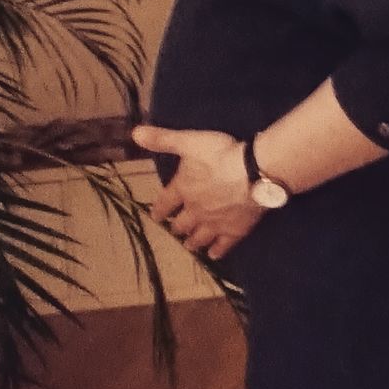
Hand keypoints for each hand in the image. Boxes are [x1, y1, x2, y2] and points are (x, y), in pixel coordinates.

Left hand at [132, 124, 265, 260]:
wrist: (254, 173)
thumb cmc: (220, 155)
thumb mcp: (189, 141)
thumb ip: (163, 139)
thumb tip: (135, 134)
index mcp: (183, 189)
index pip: (165, 203)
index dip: (159, 210)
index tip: (156, 216)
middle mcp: (195, 211)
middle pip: (181, 224)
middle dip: (176, 227)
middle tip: (174, 230)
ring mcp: (215, 224)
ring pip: (199, 238)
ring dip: (192, 242)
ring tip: (189, 245)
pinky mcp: (234, 231)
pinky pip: (223, 246)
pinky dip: (216, 252)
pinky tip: (213, 255)